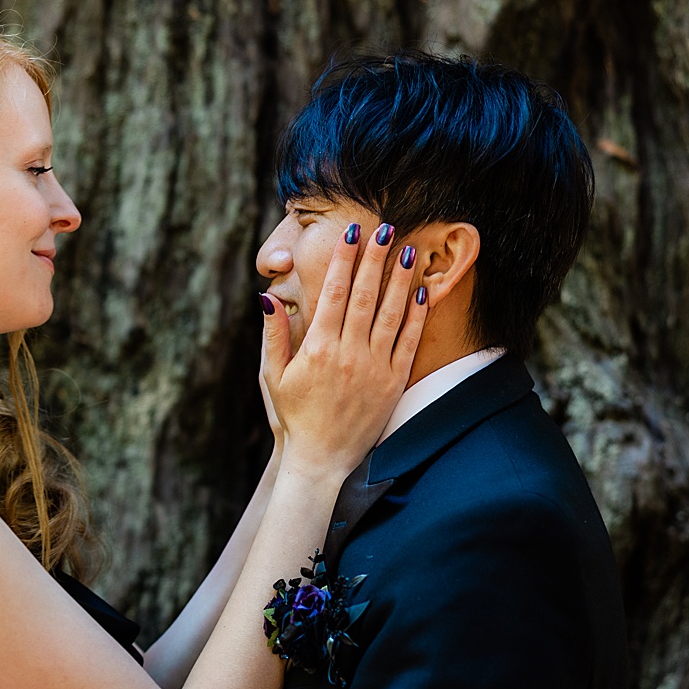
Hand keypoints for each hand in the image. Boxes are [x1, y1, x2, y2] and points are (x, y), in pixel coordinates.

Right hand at [257, 223, 428, 479]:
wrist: (321, 460)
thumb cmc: (293, 416)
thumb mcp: (273, 376)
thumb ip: (273, 335)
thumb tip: (267, 297)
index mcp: (318, 348)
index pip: (333, 292)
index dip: (343, 260)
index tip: (351, 234)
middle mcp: (349, 354)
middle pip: (365, 296)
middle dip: (375, 259)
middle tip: (385, 228)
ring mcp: (375, 368)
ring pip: (391, 314)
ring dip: (400, 280)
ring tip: (408, 250)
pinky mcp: (393, 383)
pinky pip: (409, 342)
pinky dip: (416, 315)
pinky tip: (421, 291)